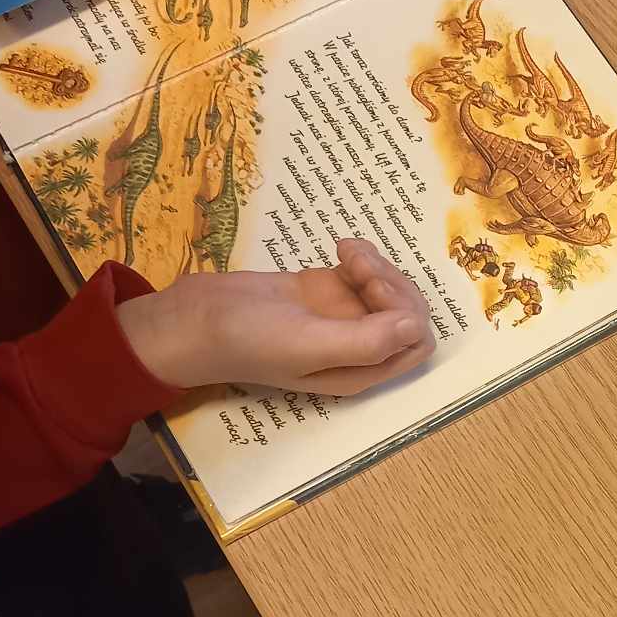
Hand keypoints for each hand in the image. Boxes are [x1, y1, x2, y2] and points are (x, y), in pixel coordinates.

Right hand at [117, 238, 435, 394]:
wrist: (198, 319)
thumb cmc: (251, 340)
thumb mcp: (309, 345)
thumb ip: (368, 342)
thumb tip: (418, 326)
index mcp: (361, 370)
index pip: (416, 341)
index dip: (405, 311)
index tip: (369, 287)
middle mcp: (359, 348)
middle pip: (407, 310)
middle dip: (390, 282)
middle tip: (352, 265)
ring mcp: (345, 318)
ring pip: (389, 287)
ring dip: (376, 264)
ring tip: (341, 252)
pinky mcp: (328, 292)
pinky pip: (366, 272)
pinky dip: (361, 256)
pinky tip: (337, 246)